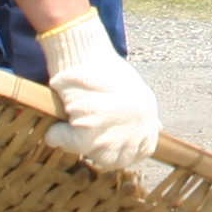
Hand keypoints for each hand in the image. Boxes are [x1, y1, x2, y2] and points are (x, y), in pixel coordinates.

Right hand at [39, 16, 161, 172]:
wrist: (82, 52)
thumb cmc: (102, 66)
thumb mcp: (133, 88)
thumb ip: (140, 112)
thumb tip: (157, 128)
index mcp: (147, 112)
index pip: (143, 149)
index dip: (126, 152)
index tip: (110, 149)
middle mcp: (136, 124)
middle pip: (119, 158)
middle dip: (101, 153)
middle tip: (84, 139)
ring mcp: (113, 132)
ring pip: (96, 156)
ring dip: (80, 146)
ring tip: (70, 128)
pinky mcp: (88, 133)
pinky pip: (70, 145)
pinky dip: (58, 137)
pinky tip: (54, 127)